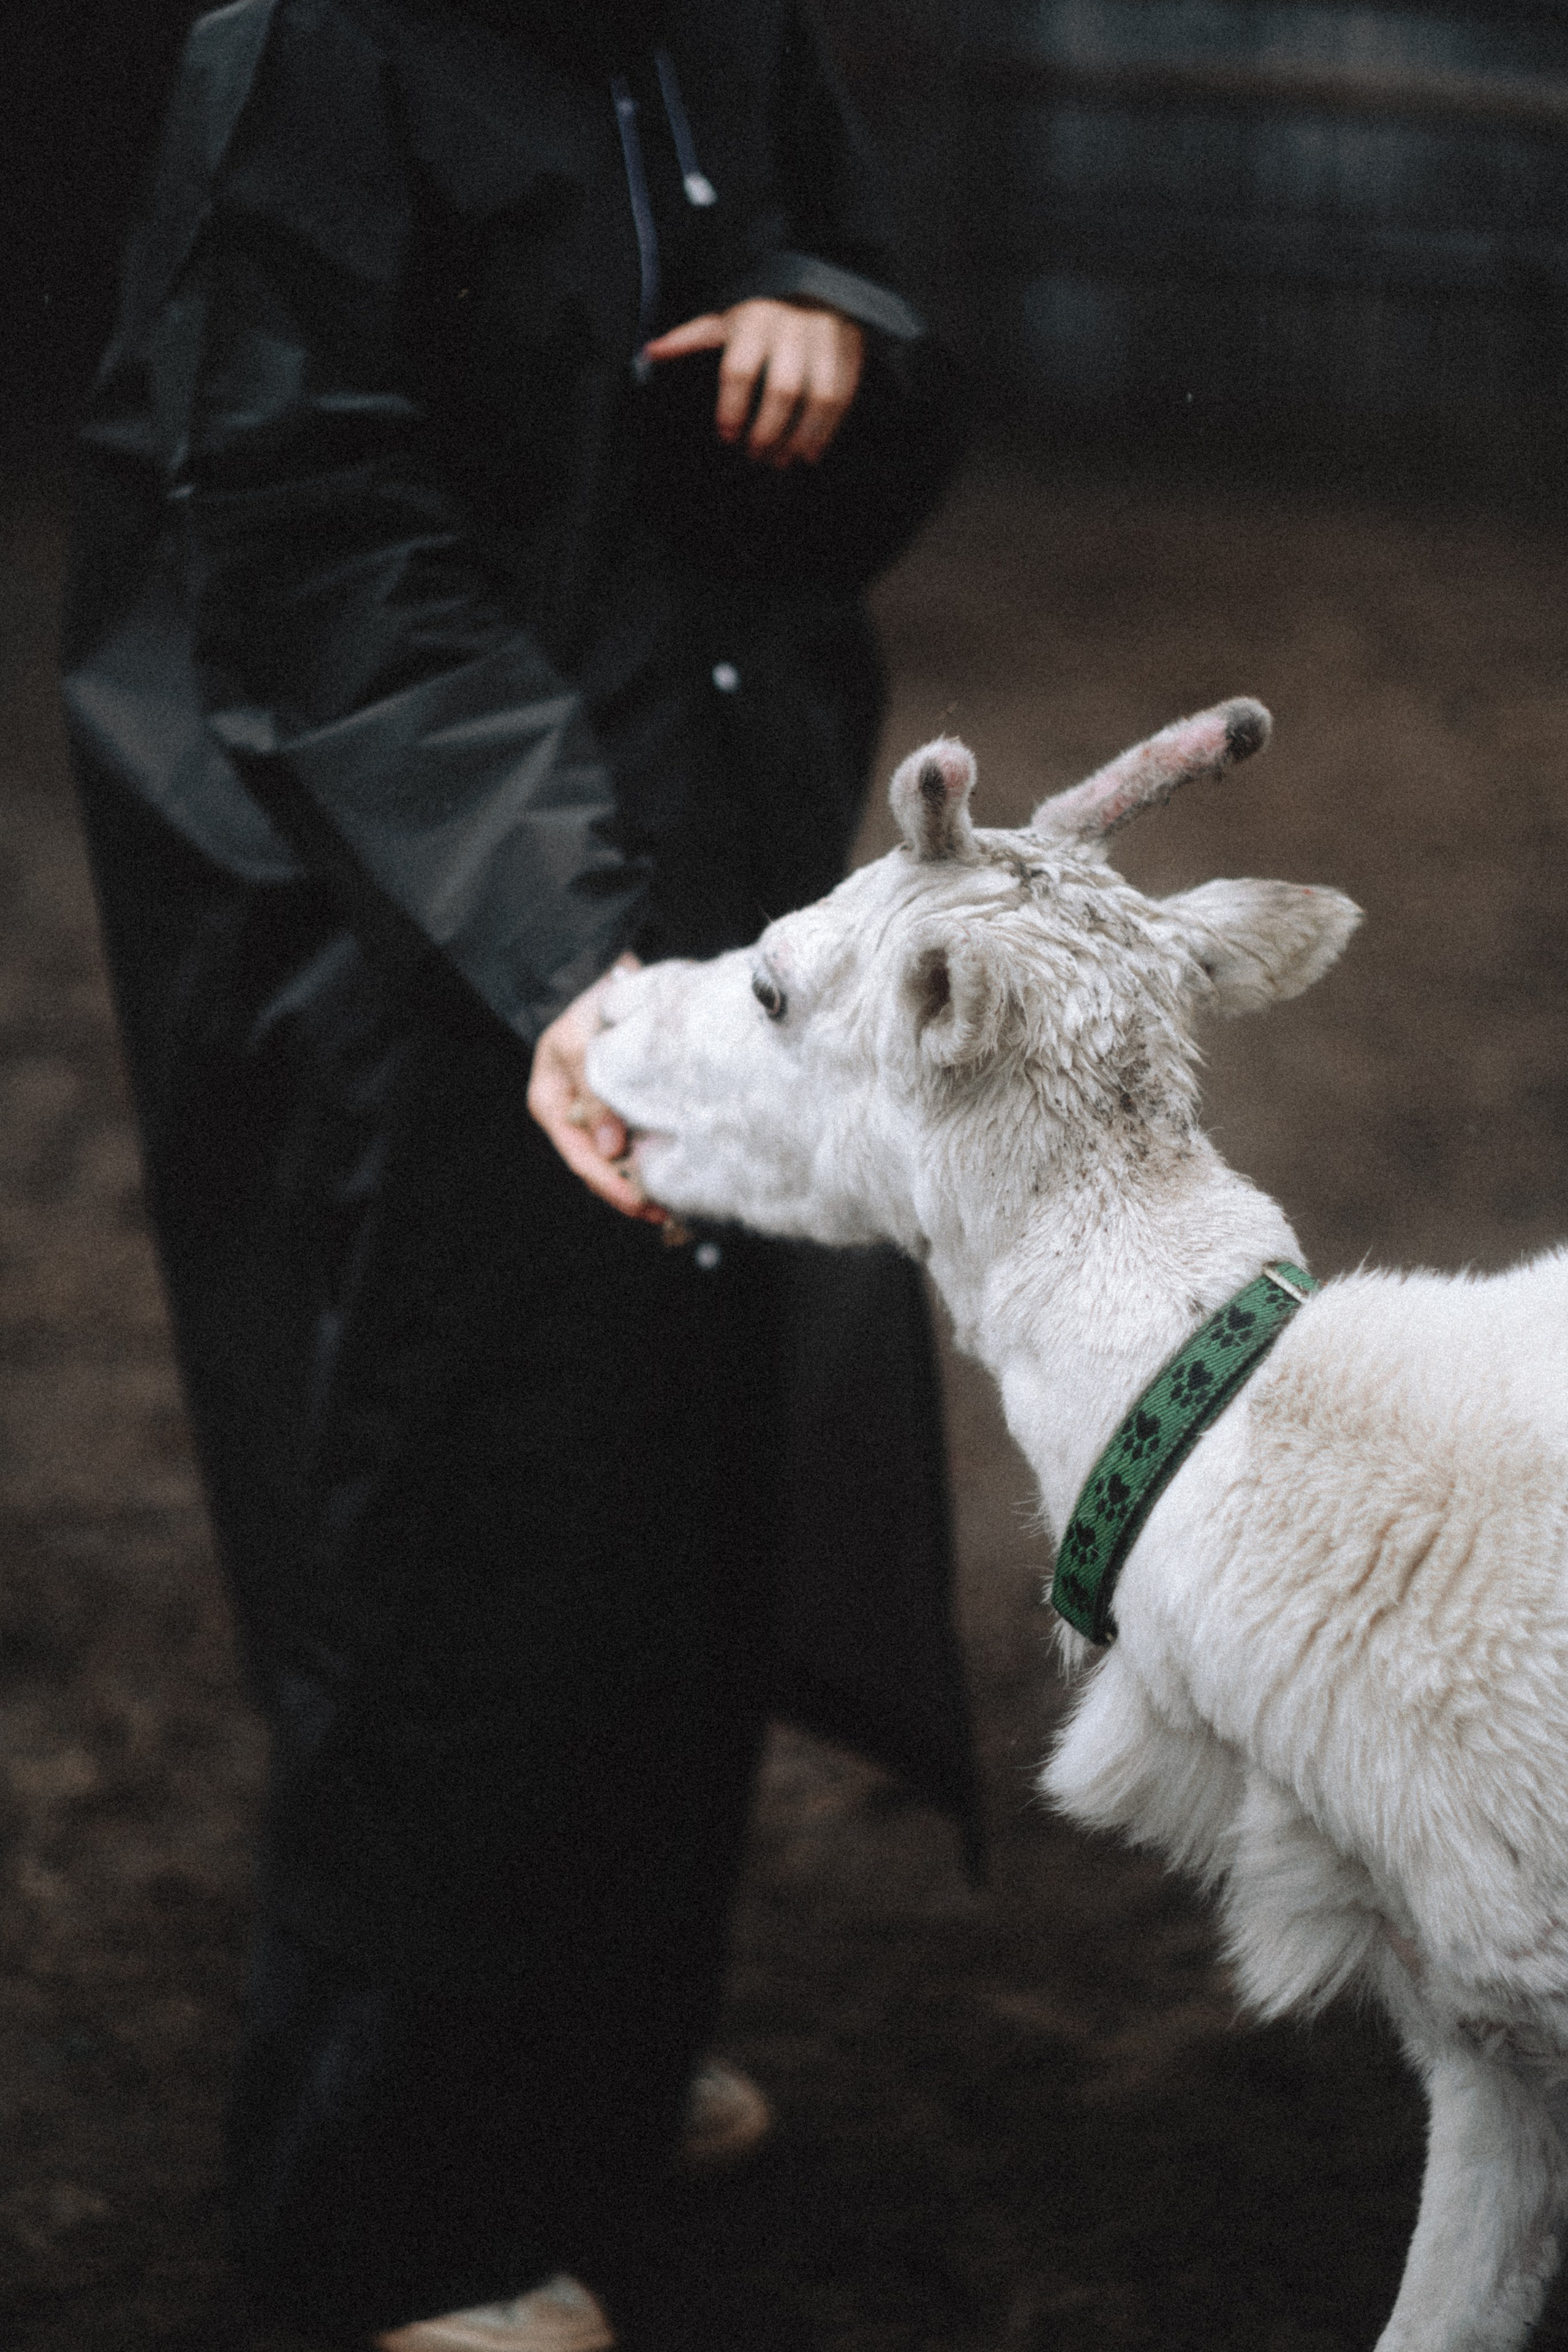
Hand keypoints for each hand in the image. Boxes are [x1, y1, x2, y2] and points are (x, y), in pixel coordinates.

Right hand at [527, 956, 665, 1222]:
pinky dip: (652, 1160)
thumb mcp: (583, 1045)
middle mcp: (572, 1115)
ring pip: (618, 1161)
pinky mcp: (622, 1106)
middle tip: (665, 1216)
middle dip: (629, 1194)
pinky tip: (675, 1173)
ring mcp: (597, 1113)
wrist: (613, 974)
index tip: (641, 1204)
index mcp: (550, 1104)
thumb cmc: (592, 1005)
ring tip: (675, 1206)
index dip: (609, 1185)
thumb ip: (596, 1096)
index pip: (579, 1157)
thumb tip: (611, 1150)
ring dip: (644, 1183)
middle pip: (598, 1168)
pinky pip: (635, 1142)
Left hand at [642, 298, 864, 467]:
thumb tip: (649, 352)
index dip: (732, 408)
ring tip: (783, 460)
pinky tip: (810, 453)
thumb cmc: (760, 310)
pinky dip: (828, 431)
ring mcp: (825, 339)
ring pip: (819, 398)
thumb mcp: (724, 317)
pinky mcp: (851, 350)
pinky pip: (844, 397)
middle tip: (755, 455)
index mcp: (753, 321)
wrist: (817, 279)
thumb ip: (691, 338)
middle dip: (768, 430)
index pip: (740, 370)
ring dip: (801, 437)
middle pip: (782, 389)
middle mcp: (792, 328)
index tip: (727, 436)